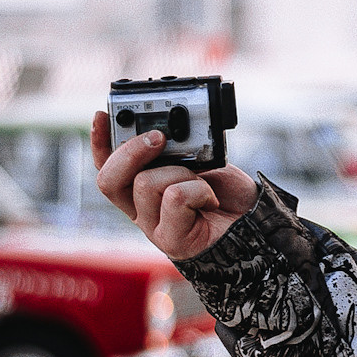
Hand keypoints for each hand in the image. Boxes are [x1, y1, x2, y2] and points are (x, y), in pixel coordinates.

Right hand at [92, 110, 256, 259]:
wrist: (257, 222)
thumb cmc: (228, 192)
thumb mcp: (200, 160)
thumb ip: (176, 150)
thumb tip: (161, 134)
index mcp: (141, 190)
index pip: (107, 167)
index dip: (99, 142)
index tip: (101, 115)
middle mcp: (141, 210)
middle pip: (109, 180)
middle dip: (131, 151)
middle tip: (159, 137)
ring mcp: (154, 228)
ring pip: (145, 183)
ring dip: (180, 171)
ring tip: (202, 179)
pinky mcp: (172, 241)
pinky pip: (174, 197)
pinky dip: (198, 189)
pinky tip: (211, 199)